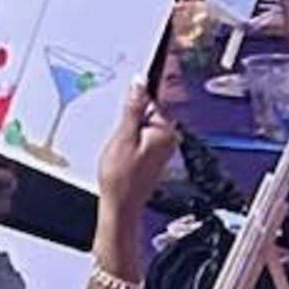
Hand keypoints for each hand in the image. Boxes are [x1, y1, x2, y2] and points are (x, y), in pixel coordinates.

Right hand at [94, 79, 180, 228]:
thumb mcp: (123, 136)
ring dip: (128, 132)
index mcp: (165, 131)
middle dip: (130, 119)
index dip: (133, 103)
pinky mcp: (154, 157)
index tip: (124, 106)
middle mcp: (169, 139)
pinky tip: (122, 155)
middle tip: (119, 137)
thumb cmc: (121, 178)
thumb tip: (139, 82)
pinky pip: (142, 139)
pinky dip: (130, 143)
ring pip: (142, 126)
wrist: (120, 206)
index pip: (151, 100)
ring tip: (120, 149)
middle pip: (147, 112)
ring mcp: (163, 149)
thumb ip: (133, 107)